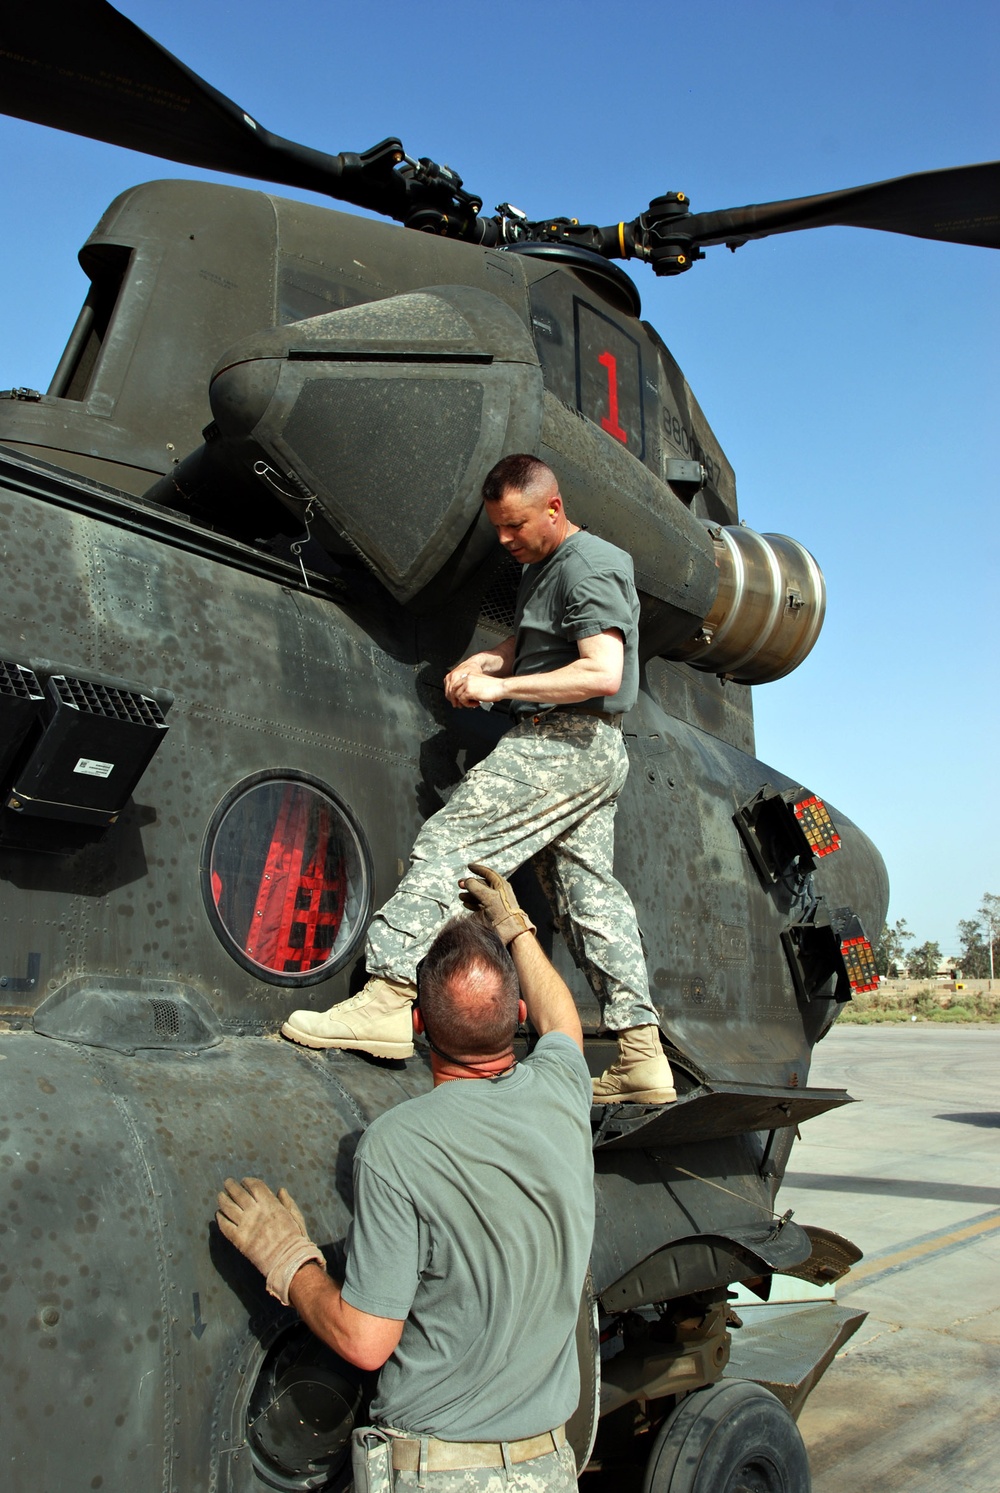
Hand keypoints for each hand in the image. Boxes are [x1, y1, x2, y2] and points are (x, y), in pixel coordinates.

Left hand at [216, 1177, 325, 1304]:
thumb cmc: (295, 1238)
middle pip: (238, 1193)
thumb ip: (287, 1202)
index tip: (244, 1181)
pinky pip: (225, 1226)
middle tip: (227, 1183)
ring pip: (228, 1207)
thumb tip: (280, 1190)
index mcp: (270, 1204)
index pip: (255, 1186)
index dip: (248, 1181)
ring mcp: (246, 1225)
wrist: (288, 1261)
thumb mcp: (296, 1216)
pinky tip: (218, 1215)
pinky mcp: (239, 1239)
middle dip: (231, 1186)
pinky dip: (220, 1218)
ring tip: (220, 1196)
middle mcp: (256, 1211)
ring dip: (223, 1199)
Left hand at [445, 666, 502, 708]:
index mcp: (469, 675)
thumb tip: (464, 696)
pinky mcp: (468, 691)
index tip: (459, 699)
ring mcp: (467, 684)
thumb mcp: (480, 684)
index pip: (456, 683)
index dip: (456, 692)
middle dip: (456, 698)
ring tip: (473, 704)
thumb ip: (471, 687)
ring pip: (457, 696)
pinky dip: (468, 704)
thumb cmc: (494, 687)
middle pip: (454, 689)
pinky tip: (476, 703)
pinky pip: (462, 700)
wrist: (501, 687)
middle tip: (460, 705)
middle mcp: (466, 678)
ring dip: (464, 702)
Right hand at [459, 862, 536, 945]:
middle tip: (459, 884)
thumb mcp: (487, 895)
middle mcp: (497, 892)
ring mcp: (494, 902)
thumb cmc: (502, 910)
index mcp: (500, 884)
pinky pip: (479, 904)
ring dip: (469, 894)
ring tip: (461, 896)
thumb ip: (475, 886)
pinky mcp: (490, 911)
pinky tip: (466, 903)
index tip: (469, 866)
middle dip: (470, 884)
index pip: (488, 873)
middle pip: (481, 884)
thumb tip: (466, 881)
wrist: (508, 928)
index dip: (478, 869)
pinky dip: (472, 903)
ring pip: (479, 894)